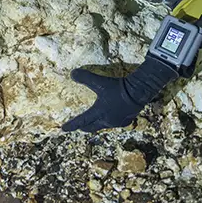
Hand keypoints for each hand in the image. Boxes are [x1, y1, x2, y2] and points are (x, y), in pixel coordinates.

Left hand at [62, 56, 177, 132]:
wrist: (138, 92)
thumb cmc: (118, 88)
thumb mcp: (100, 82)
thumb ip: (85, 78)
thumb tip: (72, 73)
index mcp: (98, 113)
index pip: (81, 121)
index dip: (71, 125)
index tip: (63, 129)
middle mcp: (106, 120)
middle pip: (91, 127)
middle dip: (84, 127)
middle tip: (78, 127)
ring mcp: (116, 122)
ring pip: (103, 125)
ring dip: (97, 124)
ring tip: (95, 122)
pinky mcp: (126, 121)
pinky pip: (115, 123)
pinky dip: (110, 121)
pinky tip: (113, 118)